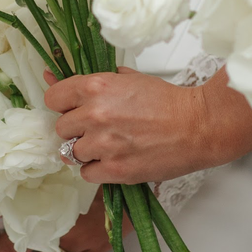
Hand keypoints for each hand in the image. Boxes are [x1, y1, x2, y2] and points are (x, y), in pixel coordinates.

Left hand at [45, 68, 251, 183]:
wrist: (198, 125)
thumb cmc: (167, 101)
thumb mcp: (128, 79)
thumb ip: (92, 81)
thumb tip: (53, 77)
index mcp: (95, 87)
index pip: (53, 98)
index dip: (64, 105)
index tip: (74, 109)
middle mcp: (94, 115)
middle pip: (61, 128)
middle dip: (76, 129)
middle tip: (98, 129)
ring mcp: (103, 145)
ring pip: (71, 153)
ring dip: (87, 151)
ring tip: (109, 146)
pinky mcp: (115, 170)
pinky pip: (86, 174)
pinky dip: (97, 170)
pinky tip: (114, 160)